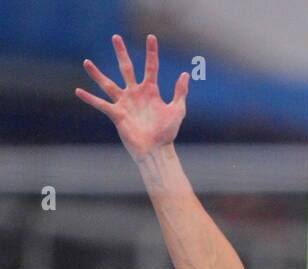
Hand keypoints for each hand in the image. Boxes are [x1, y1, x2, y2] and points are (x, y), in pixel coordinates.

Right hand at [76, 34, 189, 161]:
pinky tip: (78, 91)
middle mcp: (135, 93)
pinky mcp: (117, 114)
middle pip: (126, 68)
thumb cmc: (167, 132)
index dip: (151, 52)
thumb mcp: (177, 110)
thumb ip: (180, 92)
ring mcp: (125, 103)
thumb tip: (185, 74)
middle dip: (121, 53)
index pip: (151, 66)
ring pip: (108, 84)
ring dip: (97, 74)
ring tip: (86, 62)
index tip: (151, 37)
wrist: (157, 150)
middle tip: (116, 37)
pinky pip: (101, 104)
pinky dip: (90, 98)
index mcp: (151, 91)